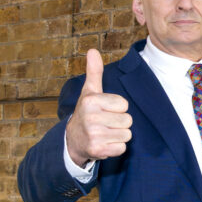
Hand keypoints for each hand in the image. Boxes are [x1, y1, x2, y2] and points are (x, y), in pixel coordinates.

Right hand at [65, 49, 131, 165]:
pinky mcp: (97, 151)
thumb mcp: (90, 92)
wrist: (73, 140)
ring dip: (118, 135)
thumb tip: (93, 50)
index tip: (105, 110)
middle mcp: (90, 117)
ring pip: (127, 135)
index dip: (118, 108)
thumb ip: (94, 72)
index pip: (124, 105)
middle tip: (105, 123)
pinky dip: (116, 148)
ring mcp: (93, 135)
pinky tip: (104, 143)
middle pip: (128, 121)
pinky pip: (122, 148)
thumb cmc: (87, 112)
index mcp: (91, 101)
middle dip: (120, 123)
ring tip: (105, 133)